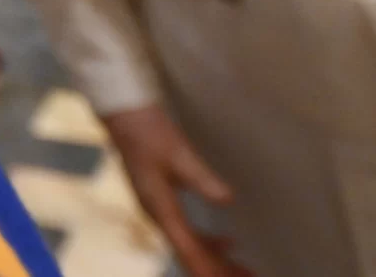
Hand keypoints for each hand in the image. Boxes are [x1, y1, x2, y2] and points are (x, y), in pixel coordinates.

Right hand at [104, 105, 250, 276]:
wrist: (124, 115)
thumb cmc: (149, 131)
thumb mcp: (178, 153)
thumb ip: (202, 178)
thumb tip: (227, 200)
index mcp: (160, 208)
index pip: (187, 250)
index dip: (207, 270)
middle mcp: (158, 215)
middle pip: (191, 253)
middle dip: (219, 269)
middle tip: (250, 276)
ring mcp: (158, 209)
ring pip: (190, 245)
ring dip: (216, 259)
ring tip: (245, 270)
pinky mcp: (162, 201)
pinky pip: (187, 233)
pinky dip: (209, 244)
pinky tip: (228, 243)